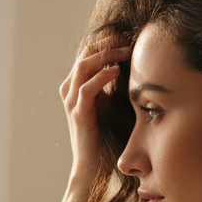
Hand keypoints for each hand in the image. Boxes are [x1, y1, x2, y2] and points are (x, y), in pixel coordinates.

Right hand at [59, 36, 130, 189]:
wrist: (91, 164)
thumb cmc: (103, 136)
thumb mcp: (108, 104)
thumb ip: (112, 86)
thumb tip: (131, 67)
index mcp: (75, 85)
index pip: (89, 52)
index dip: (107, 41)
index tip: (129, 36)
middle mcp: (70, 90)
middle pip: (85, 54)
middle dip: (108, 44)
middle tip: (129, 39)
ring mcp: (72, 101)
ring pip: (83, 66)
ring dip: (106, 56)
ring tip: (126, 51)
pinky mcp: (78, 113)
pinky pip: (86, 88)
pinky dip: (101, 77)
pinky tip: (116, 71)